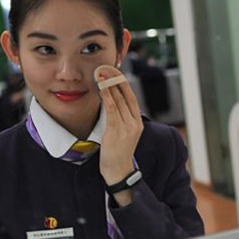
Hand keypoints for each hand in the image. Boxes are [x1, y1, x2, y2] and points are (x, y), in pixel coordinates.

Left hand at [95, 66, 142, 202]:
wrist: (118, 171)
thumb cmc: (117, 152)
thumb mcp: (121, 133)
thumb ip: (118, 118)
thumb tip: (109, 101)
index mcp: (137, 122)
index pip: (131, 97)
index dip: (123, 82)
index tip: (114, 71)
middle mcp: (135, 123)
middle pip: (126, 96)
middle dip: (115, 79)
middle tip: (106, 66)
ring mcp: (128, 128)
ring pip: (119, 101)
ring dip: (109, 85)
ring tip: (100, 73)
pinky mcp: (118, 132)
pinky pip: (112, 111)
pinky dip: (107, 97)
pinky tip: (101, 88)